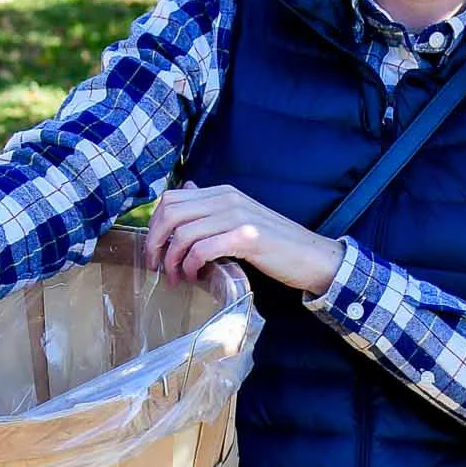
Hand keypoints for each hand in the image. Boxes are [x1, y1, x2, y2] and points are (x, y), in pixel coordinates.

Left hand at [145, 183, 343, 296]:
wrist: (312, 256)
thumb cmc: (275, 244)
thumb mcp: (240, 218)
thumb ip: (212, 207)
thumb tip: (187, 189)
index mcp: (223, 193)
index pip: (171, 199)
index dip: (154, 226)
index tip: (155, 250)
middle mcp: (227, 199)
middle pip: (170, 213)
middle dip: (155, 243)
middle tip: (157, 267)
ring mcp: (238, 217)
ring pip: (183, 233)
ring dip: (173, 260)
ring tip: (177, 277)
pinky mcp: (247, 238)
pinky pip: (203, 249)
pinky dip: (192, 265)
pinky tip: (195, 276)